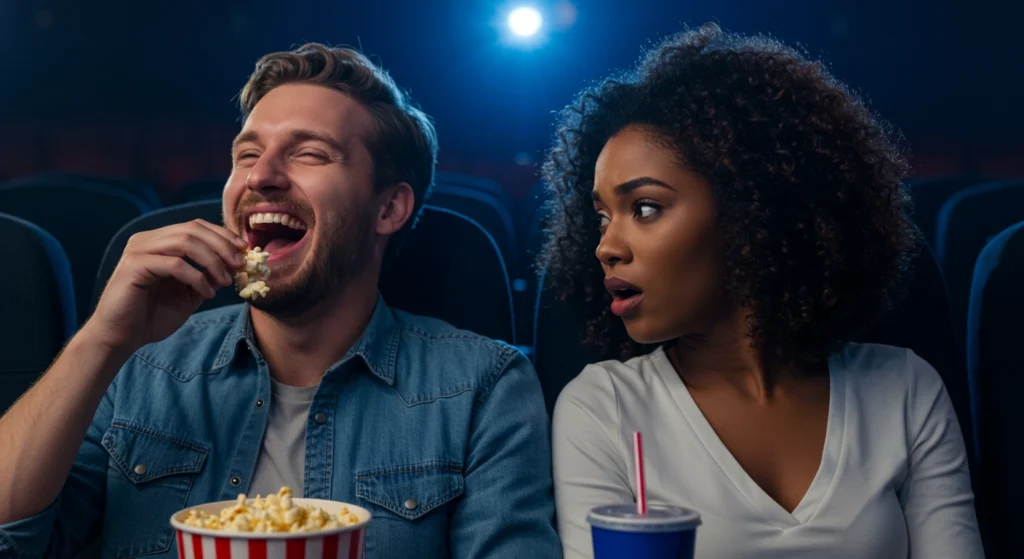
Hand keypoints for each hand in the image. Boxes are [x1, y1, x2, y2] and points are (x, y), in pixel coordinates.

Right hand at [85, 219, 247, 354]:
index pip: (195, 226)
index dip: (222, 235)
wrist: (121, 338)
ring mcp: (138, 251)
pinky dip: (197, 277)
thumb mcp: (189, 293)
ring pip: (185, 242)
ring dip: (212, 260)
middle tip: (240, 264)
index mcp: (158, 241)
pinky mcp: (134, 266)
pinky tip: (207, 293)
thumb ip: (208, 276)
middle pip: (192, 229)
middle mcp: (146, 240)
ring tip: (226, 281)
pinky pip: (175, 264)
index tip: (244, 250)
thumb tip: (235, 262)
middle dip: (222, 245)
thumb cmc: (152, 316)